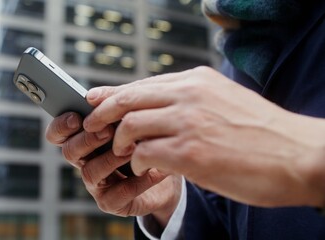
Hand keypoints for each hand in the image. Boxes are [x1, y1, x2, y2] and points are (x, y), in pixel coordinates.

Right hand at [45, 112, 181, 226]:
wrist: (170, 167)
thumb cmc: (146, 138)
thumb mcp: (132, 116)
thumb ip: (112, 103)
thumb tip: (90, 95)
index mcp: (84, 137)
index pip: (58, 133)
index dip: (61, 126)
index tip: (76, 117)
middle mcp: (85, 160)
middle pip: (70, 152)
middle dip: (87, 140)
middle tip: (109, 131)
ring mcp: (97, 183)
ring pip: (90, 172)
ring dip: (111, 159)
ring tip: (134, 148)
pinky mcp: (112, 202)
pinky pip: (116, 195)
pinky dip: (136, 182)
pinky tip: (153, 171)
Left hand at [84, 66, 324, 207]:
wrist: (300, 156)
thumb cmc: (261, 133)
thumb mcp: (224, 101)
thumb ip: (190, 99)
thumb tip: (155, 105)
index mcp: (197, 81)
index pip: (142, 84)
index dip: (114, 95)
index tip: (96, 103)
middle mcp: (189, 95)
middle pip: (127, 98)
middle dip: (102, 114)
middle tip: (92, 127)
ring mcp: (188, 122)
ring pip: (130, 125)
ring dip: (121, 141)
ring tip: (124, 152)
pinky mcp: (190, 153)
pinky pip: (143, 153)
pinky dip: (137, 161)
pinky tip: (145, 168)